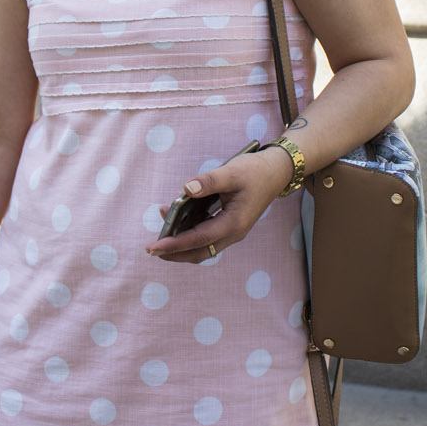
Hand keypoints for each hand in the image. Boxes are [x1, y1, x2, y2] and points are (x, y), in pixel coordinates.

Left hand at [144, 147, 293, 263]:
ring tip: (160, 234)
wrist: (275, 172)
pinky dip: (189, 234)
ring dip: (181, 245)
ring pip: (203, 248)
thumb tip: (186, 189)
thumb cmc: (254, 172)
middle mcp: (232, 233)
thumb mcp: (231, 172)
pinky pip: (206, 237)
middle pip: (200, 252)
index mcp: (233, 223)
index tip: (154, 247)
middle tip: (151, 249)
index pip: (199, 239)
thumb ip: (208, 181)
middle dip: (175, 253)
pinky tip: (175, 218)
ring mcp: (231, 231)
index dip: (175, 244)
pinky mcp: (228, 226)